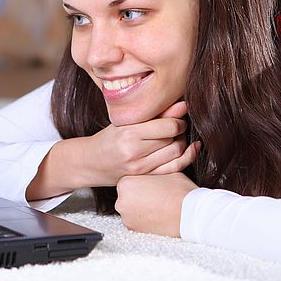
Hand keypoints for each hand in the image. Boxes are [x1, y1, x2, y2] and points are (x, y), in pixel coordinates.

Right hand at [79, 101, 198, 186]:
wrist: (91, 162)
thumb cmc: (109, 138)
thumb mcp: (127, 121)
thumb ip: (155, 114)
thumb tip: (183, 104)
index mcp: (128, 132)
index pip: (168, 125)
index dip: (179, 120)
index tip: (178, 116)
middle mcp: (133, 151)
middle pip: (173, 139)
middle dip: (181, 131)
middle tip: (178, 126)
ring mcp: (139, 167)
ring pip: (176, 153)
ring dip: (182, 143)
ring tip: (176, 137)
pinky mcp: (144, 176)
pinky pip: (173, 168)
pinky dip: (186, 157)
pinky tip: (190, 149)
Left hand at [114, 172, 199, 236]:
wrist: (189, 213)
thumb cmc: (178, 189)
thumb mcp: (163, 170)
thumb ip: (151, 170)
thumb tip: (150, 169)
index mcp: (125, 183)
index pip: (129, 180)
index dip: (142, 182)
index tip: (153, 185)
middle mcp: (120, 201)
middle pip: (128, 195)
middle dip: (139, 195)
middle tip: (156, 195)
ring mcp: (126, 217)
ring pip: (131, 209)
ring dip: (141, 208)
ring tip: (158, 205)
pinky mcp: (133, 230)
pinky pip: (136, 221)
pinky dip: (144, 219)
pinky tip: (157, 215)